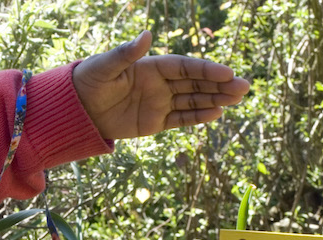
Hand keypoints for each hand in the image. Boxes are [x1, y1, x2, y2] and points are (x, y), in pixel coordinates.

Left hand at [72, 31, 249, 139]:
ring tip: (238, 100)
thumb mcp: (106, 66)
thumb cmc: (89, 82)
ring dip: (215, 100)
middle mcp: (160, 84)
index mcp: (151, 67)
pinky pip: (181, 120)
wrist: (77, 110)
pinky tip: (217, 114)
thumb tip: (147, 34)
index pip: (185, 68)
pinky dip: (198, 118)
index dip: (206, 70)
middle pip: (195, 84)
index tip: (227, 72)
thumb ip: (127, 53)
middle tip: (245, 87)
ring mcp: (160, 103)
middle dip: (220, 85)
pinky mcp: (155, 122)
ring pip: (193, 101)